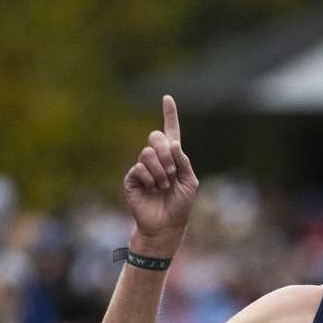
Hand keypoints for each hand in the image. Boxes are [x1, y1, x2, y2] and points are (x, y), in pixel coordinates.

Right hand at [123, 95, 198, 247]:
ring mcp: (143, 167)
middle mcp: (156, 159)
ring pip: (147, 153)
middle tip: (172, 172)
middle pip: (155, 137)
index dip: (169, 114)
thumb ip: (184, 161)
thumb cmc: (180, 204)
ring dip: (161, 171)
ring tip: (163, 185)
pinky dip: (151, 179)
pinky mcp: (132, 177)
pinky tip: (153, 190)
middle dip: (166, 154)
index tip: (167, 98)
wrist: (166, 224)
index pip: (170, 131)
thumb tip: (173, 142)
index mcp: (173, 157)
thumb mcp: (190, 181)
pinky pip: (140, 168)